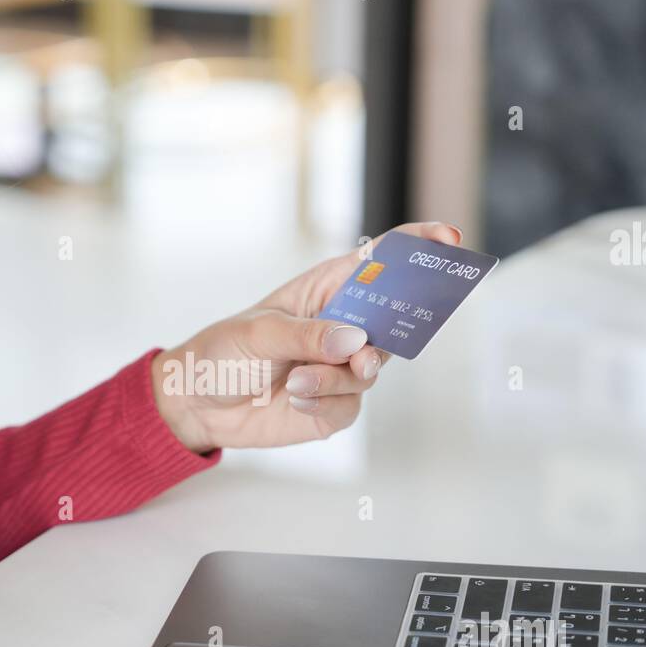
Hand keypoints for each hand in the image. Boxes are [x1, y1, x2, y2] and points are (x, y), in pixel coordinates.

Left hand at [152, 221, 463, 452]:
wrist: (199, 405)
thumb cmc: (223, 353)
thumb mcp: (259, 333)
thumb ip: (308, 335)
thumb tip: (355, 341)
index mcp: (325, 290)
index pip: (379, 260)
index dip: (416, 246)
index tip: (446, 241)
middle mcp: (342, 325)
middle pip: (393, 319)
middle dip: (389, 334)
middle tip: (366, 352)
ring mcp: (341, 365)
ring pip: (369, 370)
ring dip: (334, 378)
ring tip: (296, 382)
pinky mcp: (335, 403)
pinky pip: (350, 404)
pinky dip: (324, 402)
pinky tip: (295, 400)